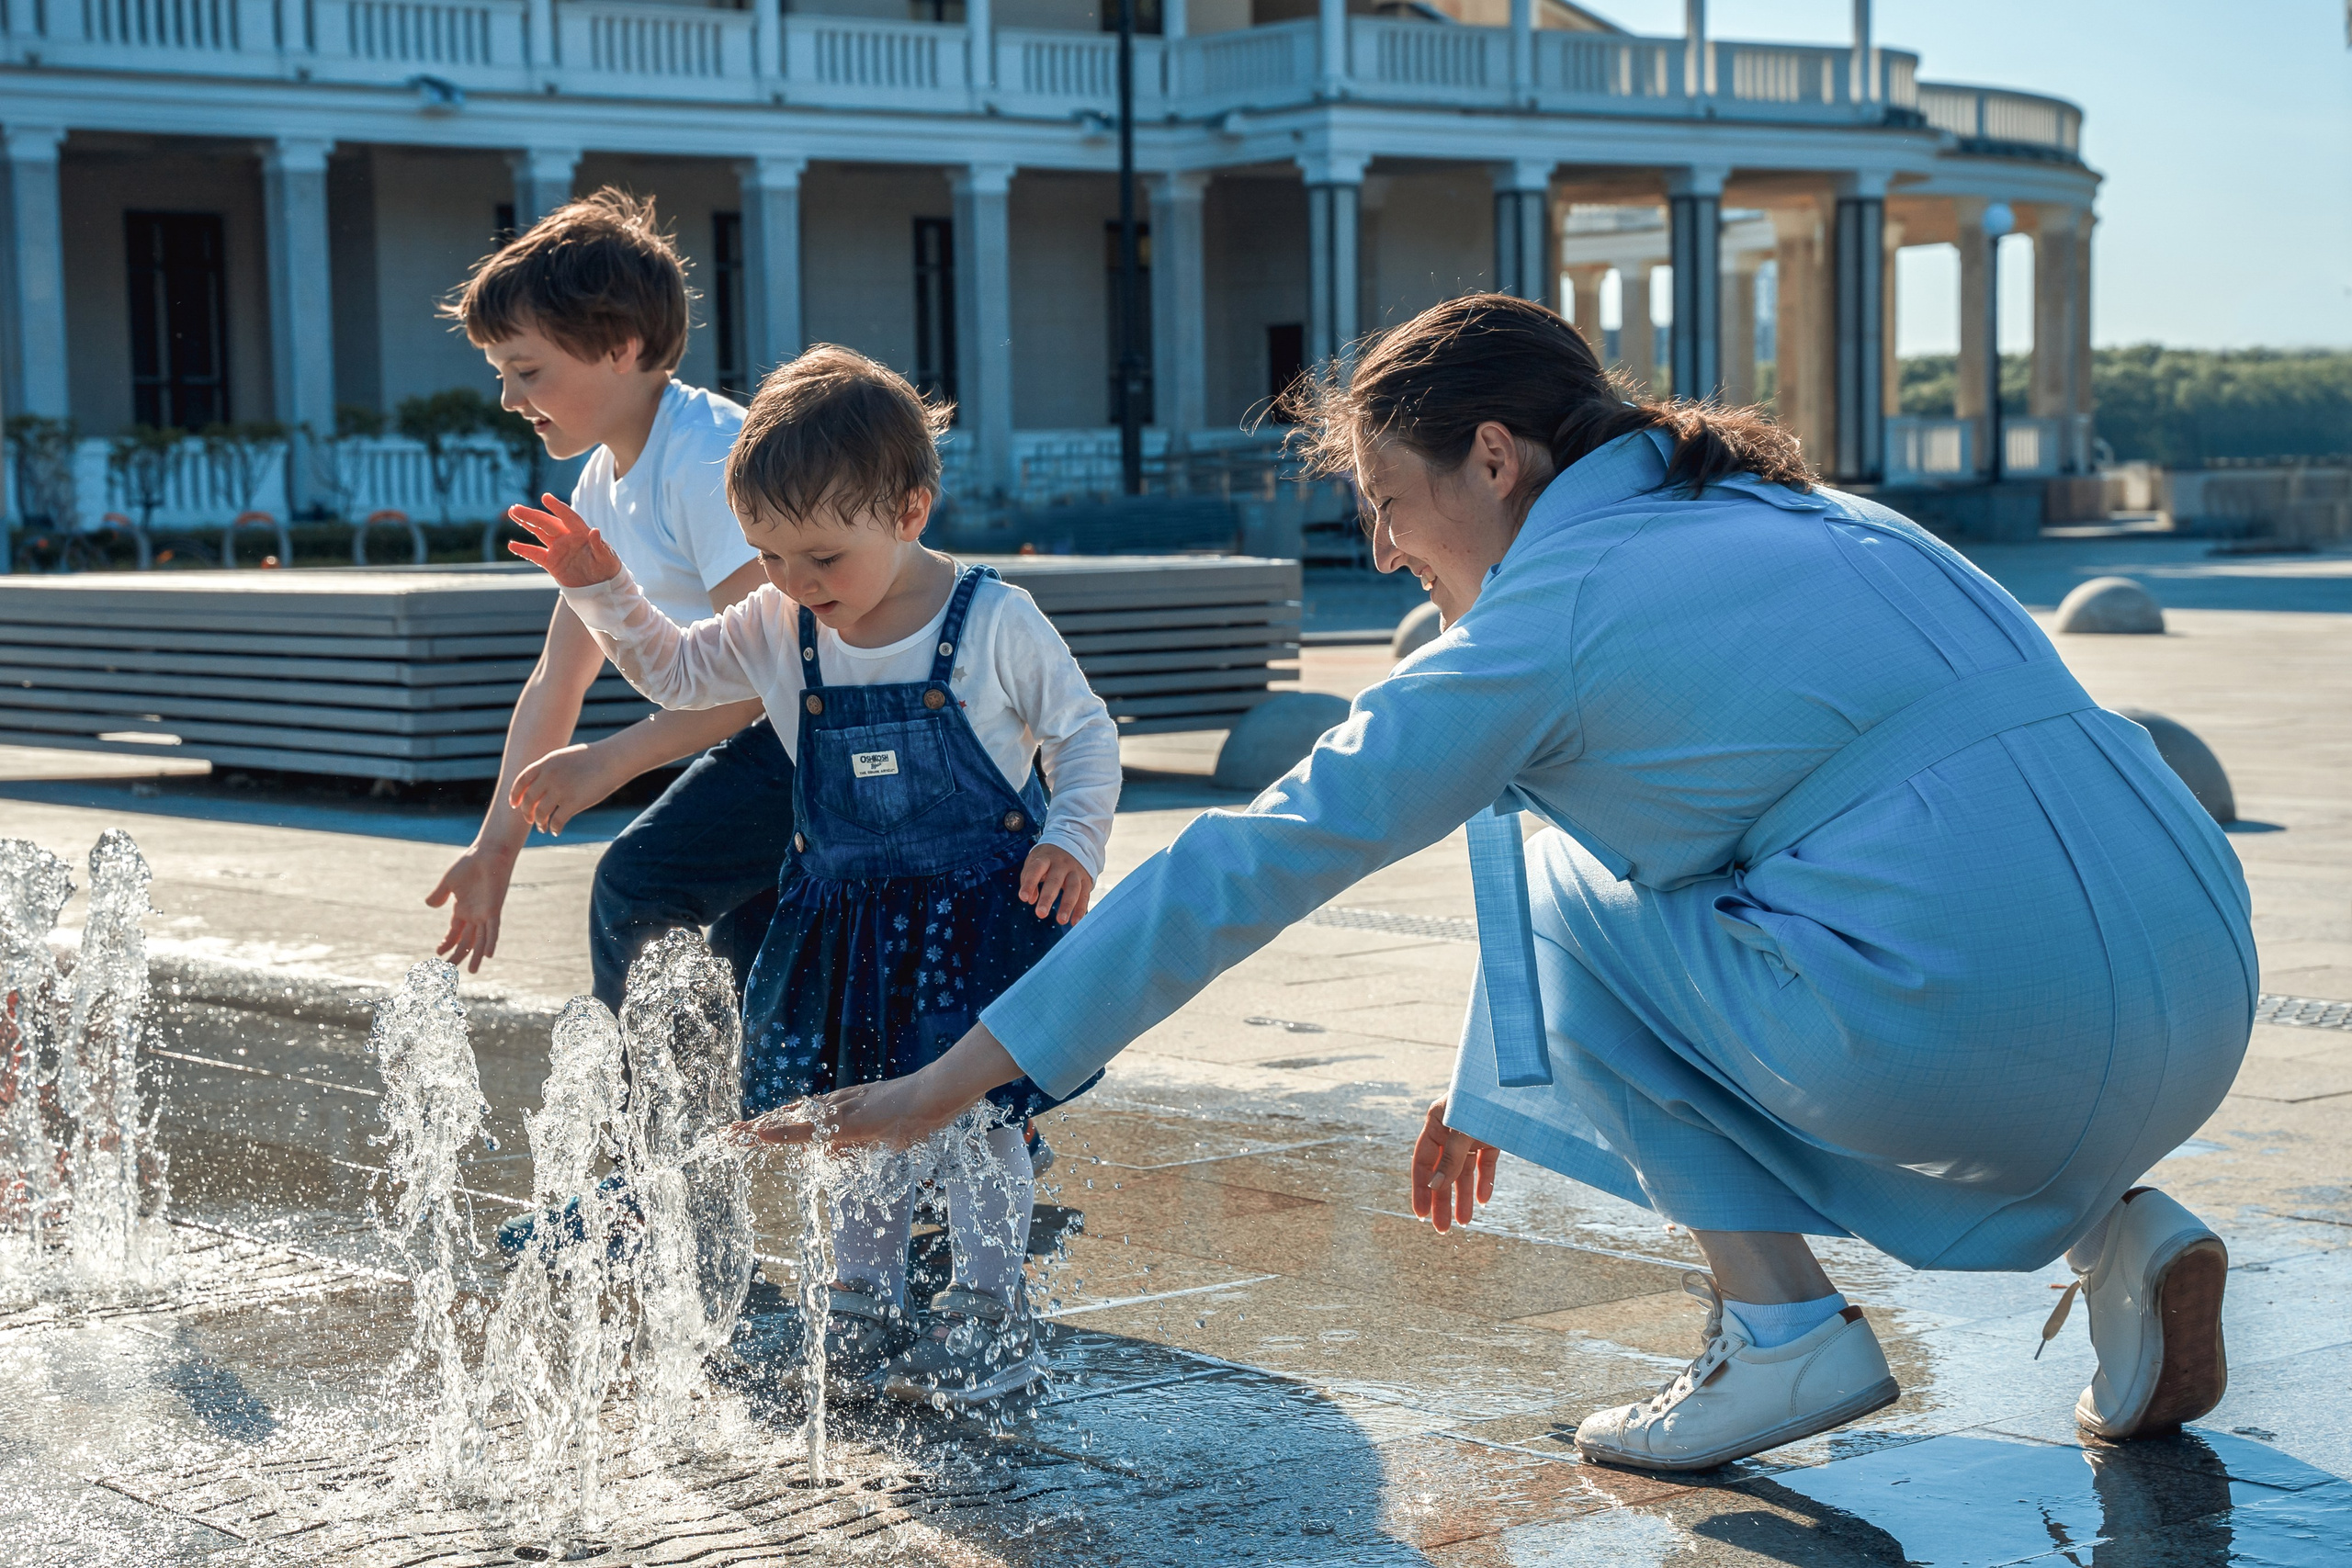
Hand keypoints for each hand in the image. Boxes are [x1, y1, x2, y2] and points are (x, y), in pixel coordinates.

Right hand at [424, 842, 516, 972]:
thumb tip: (429, 905)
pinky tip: (490, 955)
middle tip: (448, 970)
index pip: (454, 932)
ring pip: (481, 940)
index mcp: (463, 909)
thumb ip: (439, 895)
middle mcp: (474, 915)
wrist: (488, 853)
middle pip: (466, 941)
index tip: (438, 954)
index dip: (447, 944)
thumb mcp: (449, 882)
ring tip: (472, 972)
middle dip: (457, 955)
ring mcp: (485, 914)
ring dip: (476, 956)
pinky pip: (493, 929)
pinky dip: (492, 942)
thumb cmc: (469, 865)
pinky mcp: (494, 909)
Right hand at [506, 493, 622, 587]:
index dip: (558, 507)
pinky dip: (524, 550)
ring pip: (539, 532)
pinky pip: (535, 554)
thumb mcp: (607, 558)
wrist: (602, 587)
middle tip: (516, 508)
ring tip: (513, 513)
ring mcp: (558, 549)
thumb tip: (595, 530)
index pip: (568, 516)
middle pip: (547, 523)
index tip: (546, 497)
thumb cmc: (608, 569)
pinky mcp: (552, 562)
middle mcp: (567, 537)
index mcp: (581, 533)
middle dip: (533, 515)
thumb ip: (600, 546)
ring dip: (526, 523)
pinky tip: (512, 545)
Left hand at [510, 741, 624, 834]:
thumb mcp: (565, 757)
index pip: (522, 781)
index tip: (514, 805)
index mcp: (546, 763)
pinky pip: (557, 821)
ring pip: (541, 813)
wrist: (612, 759)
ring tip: (543, 827)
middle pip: (529, 800)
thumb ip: (550, 768)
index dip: (515, 795)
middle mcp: (549, 776)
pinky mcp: (573, 802)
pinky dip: (555, 828)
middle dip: (526, 813)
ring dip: (540, 823)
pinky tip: (556, 831)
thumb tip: (541, 783)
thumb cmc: (593, 758)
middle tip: (530, 820)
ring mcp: (561, 789)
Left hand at [730, 1024, 1022, 1151]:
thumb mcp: (883, 1135)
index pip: (800, 1118)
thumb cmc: (918, 1114)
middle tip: (726, 1134)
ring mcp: (838, 1109)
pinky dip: (779, 1131)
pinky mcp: (843, 1119)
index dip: (774, 1125)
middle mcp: (835, 1105)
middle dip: (755, 1127)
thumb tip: (834, 1151)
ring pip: (790, 1120)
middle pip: (787, 1116)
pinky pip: (805, 1128)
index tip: (748, 1132)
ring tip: (730, 1135)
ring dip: (757, 1129)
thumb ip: (858, 1143)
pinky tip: (756, 1133)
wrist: (936, 1095)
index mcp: (843, 1109)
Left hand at [1019, 845, 1093, 923]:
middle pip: (1055, 881)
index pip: (1036, 869)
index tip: (1022, 898)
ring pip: (1073, 888)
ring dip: (1067, 905)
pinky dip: (1080, 910)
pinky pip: (1084, 896)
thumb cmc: (1047, 859)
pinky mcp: (1086, 880)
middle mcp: (1062, 864)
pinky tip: (1075, 922)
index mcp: (1046, 858)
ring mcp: (1075, 871)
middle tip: (1040, 914)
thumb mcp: (1035, 862)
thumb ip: (1028, 879)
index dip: (1030, 883)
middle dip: (1048, 898)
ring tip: (1060, 921)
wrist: (1073, 844)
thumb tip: (1029, 900)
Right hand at [1411, 1097, 1498, 1233]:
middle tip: (1442, 1229)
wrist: (1515, 1081)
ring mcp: (1472, 1135)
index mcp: (1435, 1123)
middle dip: (1443, 1200)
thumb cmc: (1483, 1099)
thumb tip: (1434, 1187)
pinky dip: (1485, 1181)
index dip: (1421, 1189)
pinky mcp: (1492, 1138)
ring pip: (1464, 1172)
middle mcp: (1451, 1131)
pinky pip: (1486, 1165)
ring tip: (1465, 1223)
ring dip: (1464, 1197)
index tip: (1421, 1214)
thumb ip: (1450, 1158)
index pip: (1422, 1162)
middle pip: (1443, 1172)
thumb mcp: (1463, 1130)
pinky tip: (1485, 1201)